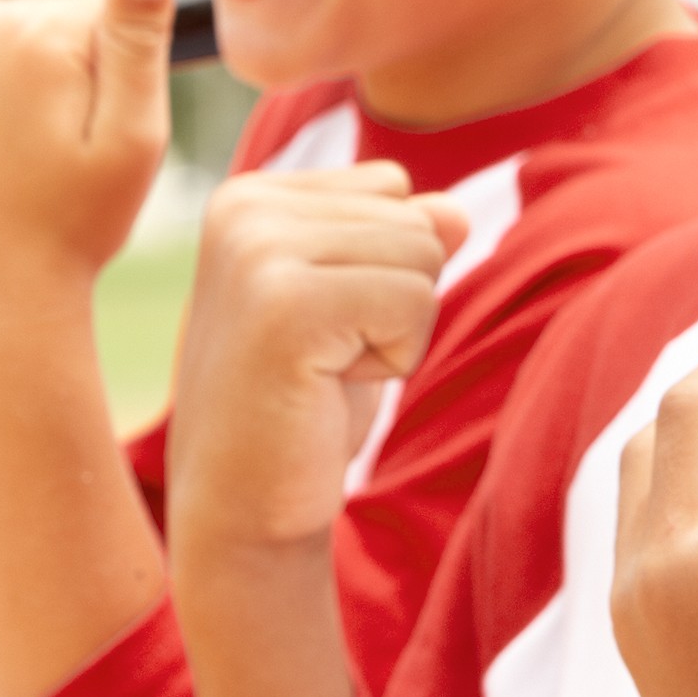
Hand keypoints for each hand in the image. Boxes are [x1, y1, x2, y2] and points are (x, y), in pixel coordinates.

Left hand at [0, 0, 175, 326]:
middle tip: (73, 152)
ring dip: (34, 85)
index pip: (114, 11)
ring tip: (32, 159)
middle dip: (79, 71)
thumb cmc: (71, 224)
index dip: (128, 72)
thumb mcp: (131, 137)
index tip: (108, 131)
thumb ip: (137, 40)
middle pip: (60, 20)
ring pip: (15, 42)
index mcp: (31, 31)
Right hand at [165, 164, 470, 555]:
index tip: (317, 326)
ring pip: (423, 255)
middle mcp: (243, 208)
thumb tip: (455, 212)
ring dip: (397, 332)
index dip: (382, 268)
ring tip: (323, 372)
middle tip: (320, 360)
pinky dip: (396, 357)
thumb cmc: (302, 406)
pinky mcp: (285, 303)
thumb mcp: (359, 306)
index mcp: (250, 197)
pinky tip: (327, 388)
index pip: (391, 187)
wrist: (242, 509)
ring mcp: (257, 250)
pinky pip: (416, 301)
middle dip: (395, 301)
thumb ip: (402, 241)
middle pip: (414, 218)